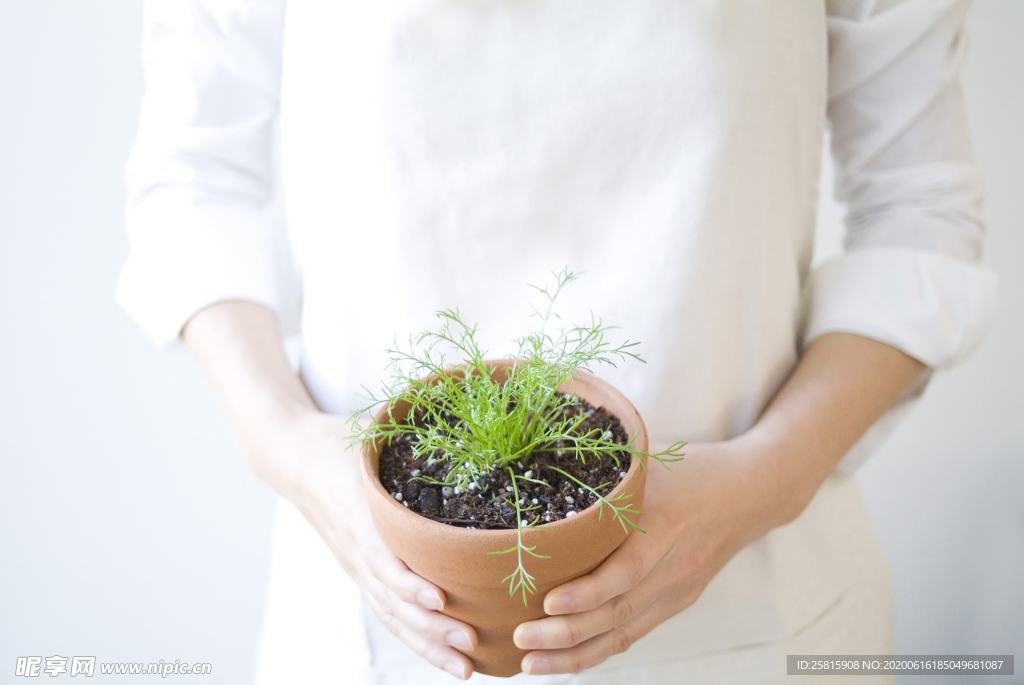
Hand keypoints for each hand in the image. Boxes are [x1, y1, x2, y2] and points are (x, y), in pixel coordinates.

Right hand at [261, 410, 479, 679]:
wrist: (292, 457)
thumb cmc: (339, 443)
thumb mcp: (372, 433)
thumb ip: (412, 427)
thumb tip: (471, 418)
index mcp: (359, 514)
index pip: (382, 557)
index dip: (409, 583)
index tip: (440, 598)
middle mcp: (356, 549)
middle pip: (391, 600)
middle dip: (431, 627)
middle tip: (471, 643)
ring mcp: (356, 566)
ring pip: (390, 616)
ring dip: (426, 645)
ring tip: (466, 667)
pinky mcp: (361, 573)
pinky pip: (386, 613)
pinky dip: (414, 638)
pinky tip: (446, 657)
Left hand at [511, 441, 778, 674]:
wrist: (752, 492)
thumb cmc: (693, 469)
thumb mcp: (650, 465)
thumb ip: (606, 478)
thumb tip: (539, 474)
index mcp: (668, 525)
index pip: (627, 570)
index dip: (587, 593)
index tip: (547, 603)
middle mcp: (676, 566)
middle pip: (620, 612)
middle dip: (567, 633)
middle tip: (521, 639)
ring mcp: (679, 590)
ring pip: (624, 633)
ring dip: (576, 655)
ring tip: (530, 664)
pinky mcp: (678, 602)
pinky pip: (634, 633)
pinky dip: (597, 649)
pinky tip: (563, 659)